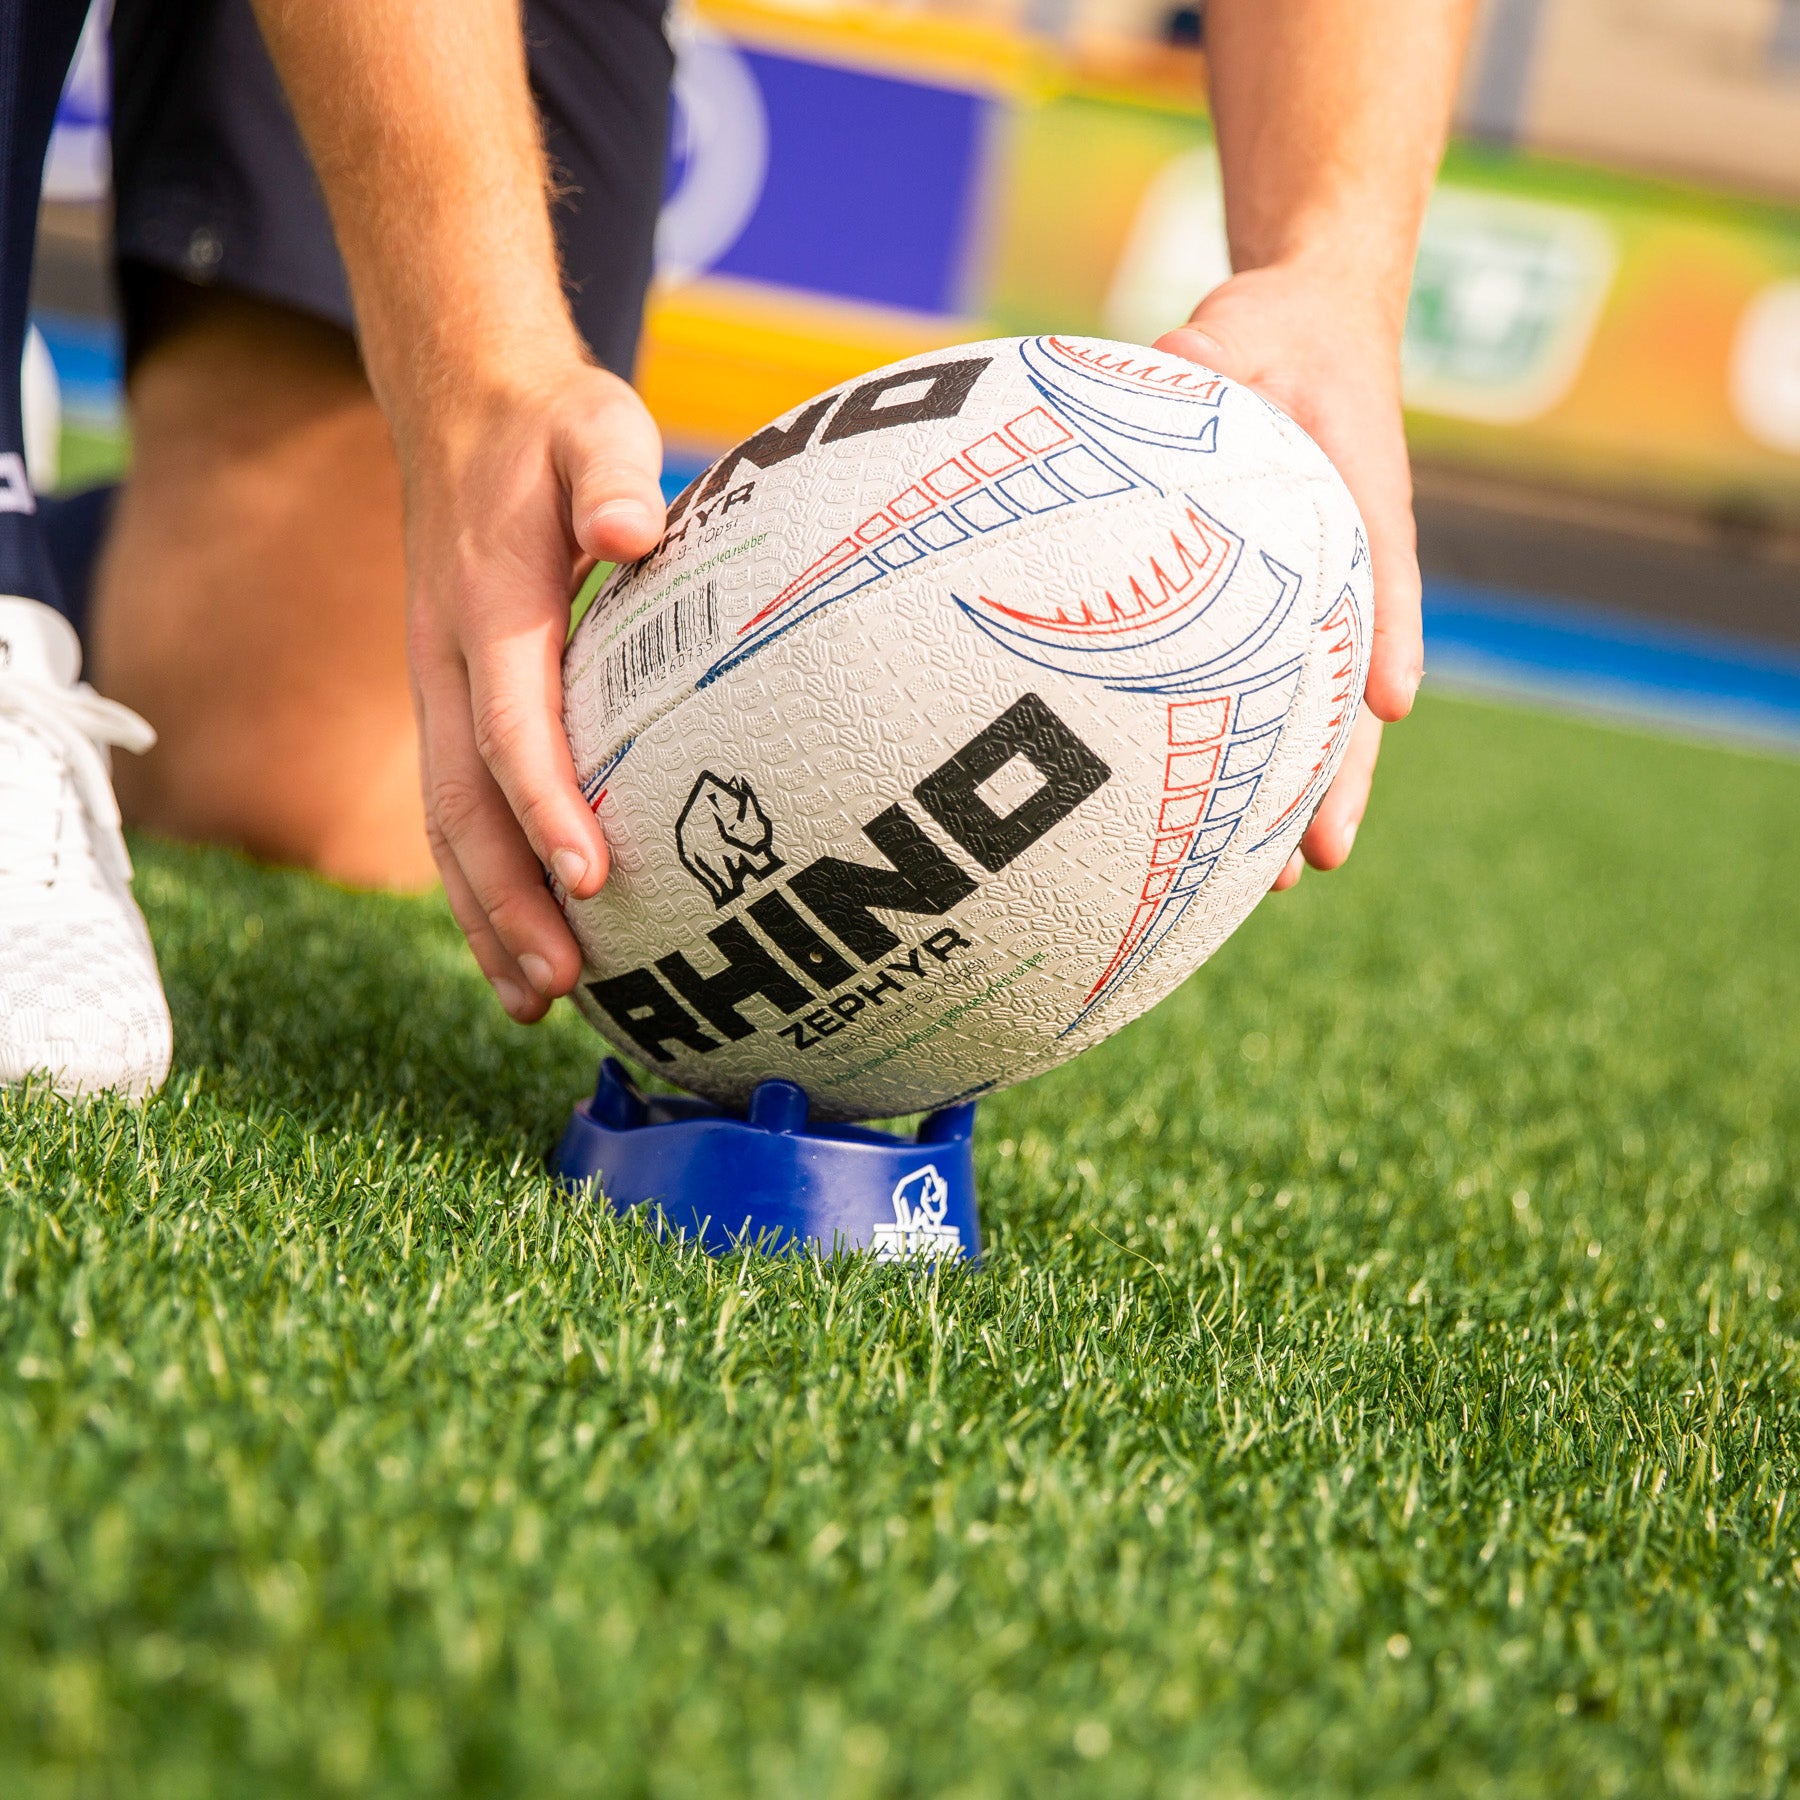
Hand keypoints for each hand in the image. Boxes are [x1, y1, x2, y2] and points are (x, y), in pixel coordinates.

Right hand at [402, 359, 663, 1020]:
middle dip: (509, 900)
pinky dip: (483, 889)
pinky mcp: (455, 713)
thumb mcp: (593, 426)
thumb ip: (612, 476)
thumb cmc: (550, 432)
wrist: (461, 416)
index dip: (547, 804)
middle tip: (564, 985)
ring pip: (448, 827)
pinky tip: (522, 956)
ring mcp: (442, 695)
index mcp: (485, 608)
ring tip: (539, 1005)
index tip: (593, 877)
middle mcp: (448, 666)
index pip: (511, 725)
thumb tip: (631, 531)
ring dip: (488, 918)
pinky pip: (457, 815)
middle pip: (464, 805)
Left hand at [1155, 262, 1421, 891]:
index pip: (1382, 568)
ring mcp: (1324, 600)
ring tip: (1279, 883)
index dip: (1388, 634)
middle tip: (1322, 856)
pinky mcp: (1288, 614)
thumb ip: (1215, 351)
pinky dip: (1261, 757)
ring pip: (1322, 713)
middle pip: (1358, 686)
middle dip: (1342, 775)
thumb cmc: (1279, 330)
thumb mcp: (1246, 324)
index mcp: (1357, 493)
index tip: (1390, 702)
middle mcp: (1351, 566)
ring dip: (1305, 796)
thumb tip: (1174, 359)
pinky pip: (1280, 695)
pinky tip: (1221, 831)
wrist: (1312, 328)